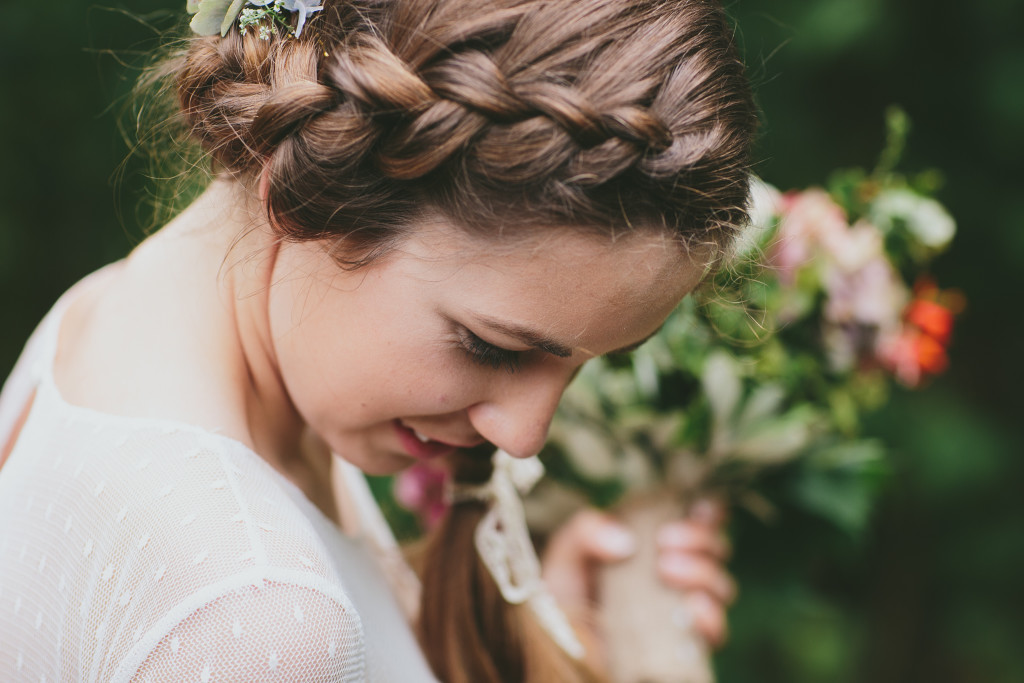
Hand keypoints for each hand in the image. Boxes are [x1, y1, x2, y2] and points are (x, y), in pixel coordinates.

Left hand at [540, 500, 734, 651]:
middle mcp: (679, 577)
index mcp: (655, 546)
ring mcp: (686, 612)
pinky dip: (711, 614)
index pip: (698, 521)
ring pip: (721, 586)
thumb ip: (586, 532)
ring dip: (703, 570)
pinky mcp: (688, 647)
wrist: (560, 652)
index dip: (709, 511)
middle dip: (699, 537)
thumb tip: (626, 541)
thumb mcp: (565, 557)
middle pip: (717, 549)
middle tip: (665, 541)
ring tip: (666, 569)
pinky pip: (717, 630)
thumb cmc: (563, 601)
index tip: (698, 508)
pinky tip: (691, 606)